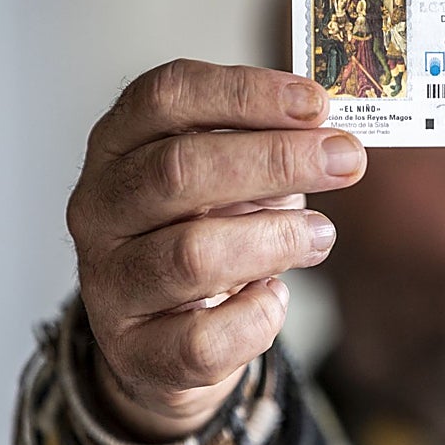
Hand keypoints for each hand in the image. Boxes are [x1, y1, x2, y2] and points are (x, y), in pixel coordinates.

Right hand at [66, 59, 364, 440]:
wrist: (163, 338)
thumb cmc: (205, 233)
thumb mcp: (230, 178)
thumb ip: (269, 149)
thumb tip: (335, 143)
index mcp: (117, 144)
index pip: (166, 96)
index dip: (245, 93)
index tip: (316, 103)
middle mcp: (99, 208)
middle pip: (178, 169)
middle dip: (277, 160)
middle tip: (345, 159)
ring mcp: (108, 282)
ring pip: (193, 254)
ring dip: (276, 239)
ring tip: (321, 234)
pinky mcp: (135, 351)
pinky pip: (205, 337)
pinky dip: (257, 314)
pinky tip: (275, 295)